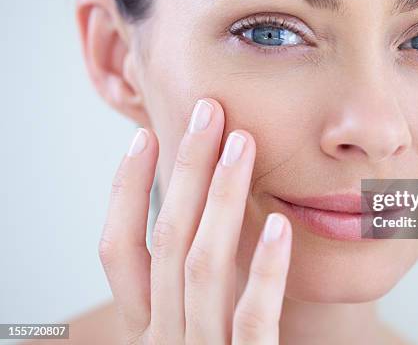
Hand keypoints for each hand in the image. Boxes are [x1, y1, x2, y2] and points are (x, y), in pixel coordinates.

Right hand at [98, 99, 291, 343]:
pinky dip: (266, 271)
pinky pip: (252, 320)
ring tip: (242, 145)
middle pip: (165, 242)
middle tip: (208, 113)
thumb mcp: (193, 321)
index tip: (143, 138)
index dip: (125, 193)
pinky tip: (281, 225)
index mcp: (147, 322)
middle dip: (184, 172)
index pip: (118, 250)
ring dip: (221, 200)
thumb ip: (192, 277)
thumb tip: (201, 206)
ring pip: (202, 268)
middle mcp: (163, 337)